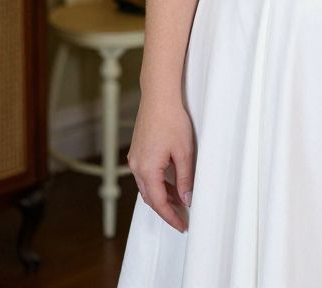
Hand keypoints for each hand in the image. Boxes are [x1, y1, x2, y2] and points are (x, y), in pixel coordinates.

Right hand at [127, 94, 196, 232]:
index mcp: (147, 169)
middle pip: (150, 197)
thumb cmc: (172, 119)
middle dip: (166, 209)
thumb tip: (186, 198)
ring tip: (180, 201)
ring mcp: (135, 158)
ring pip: (147, 186)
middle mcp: (136, 166)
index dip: (170, 216)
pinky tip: (170, 183)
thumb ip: (185, 178)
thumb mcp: (184, 152)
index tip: (181, 225)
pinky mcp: (137, 151)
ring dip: (162, 196)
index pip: (158, 203)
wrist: (159, 97)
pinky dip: (157, 183)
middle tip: (181, 217)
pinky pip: (145, 175)